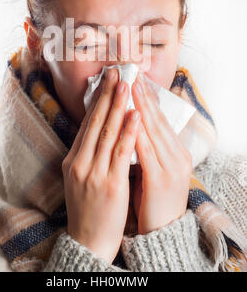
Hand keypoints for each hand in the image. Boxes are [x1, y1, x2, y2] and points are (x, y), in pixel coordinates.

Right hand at [61, 68, 140, 263]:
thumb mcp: (79, 177)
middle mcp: (81, 162)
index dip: (97, 100)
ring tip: (126, 85)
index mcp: (73, 159)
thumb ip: (87, 154)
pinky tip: (135, 115)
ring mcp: (94, 172)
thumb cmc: (88, 208)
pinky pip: (121, 153)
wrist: (88, 241)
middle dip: (107, 95)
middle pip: (96, 122)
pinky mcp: (110, 184)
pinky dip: (128, 131)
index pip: (87, 123)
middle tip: (116, 72)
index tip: (106, 81)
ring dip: (118, 106)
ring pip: (108, 132)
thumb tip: (99, 130)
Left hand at [131, 72, 192, 234]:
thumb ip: (146, 148)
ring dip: (140, 106)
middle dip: (143, 95)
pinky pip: (147, 150)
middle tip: (131, 74)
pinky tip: (130, 118)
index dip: (147, 99)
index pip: (159, 119)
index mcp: (176, 152)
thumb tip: (131, 124)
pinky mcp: (161, 179)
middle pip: (157, 119)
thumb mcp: (153, 169)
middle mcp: (177, 156)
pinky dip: (138, 132)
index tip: (135, 80)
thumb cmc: (153, 200)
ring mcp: (171, 167)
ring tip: (129, 87)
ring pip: (153, 130)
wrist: (162, 233)